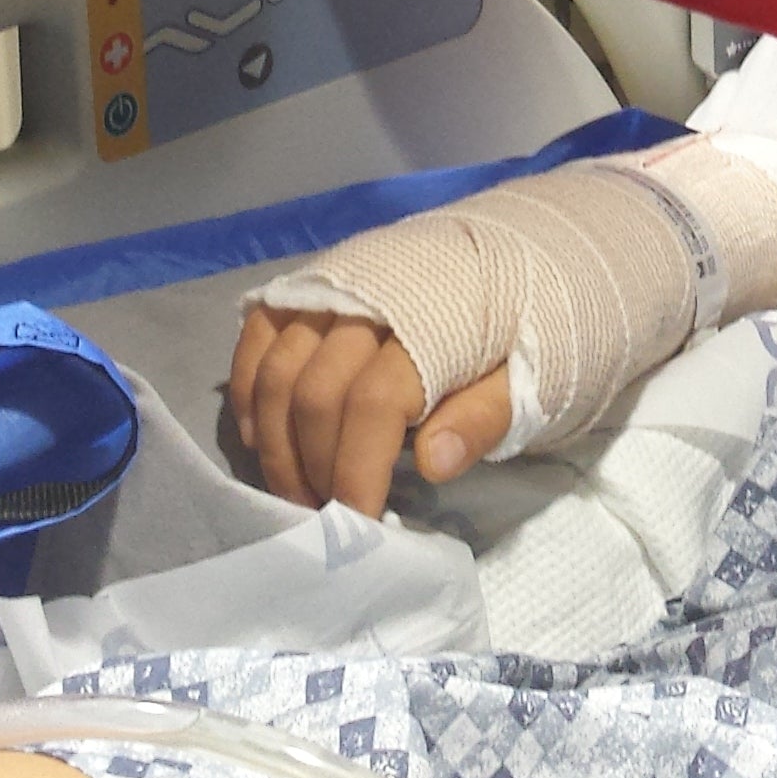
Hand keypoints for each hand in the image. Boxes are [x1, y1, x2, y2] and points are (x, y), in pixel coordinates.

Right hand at [227, 303, 515, 516]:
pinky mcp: (305, 284)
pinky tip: (261, 439)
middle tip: (328, 518)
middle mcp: (366, 297)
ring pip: (276, 371)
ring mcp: (328, 286)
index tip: (358, 527)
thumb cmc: (523, 327)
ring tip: (297, 494)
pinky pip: (255, 339)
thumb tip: (432, 464)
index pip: (374, 406)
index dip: (357, 473)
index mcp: (429, 322)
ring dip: (277, 444)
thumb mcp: (527, 376)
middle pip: (316, 394)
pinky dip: (249, 393)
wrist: (520, 250)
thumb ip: (481, 418)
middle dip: (315, 468)